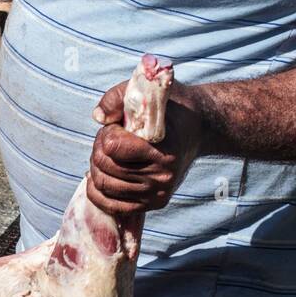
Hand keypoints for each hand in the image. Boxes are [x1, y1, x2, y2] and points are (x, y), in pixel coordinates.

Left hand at [86, 81, 203, 216]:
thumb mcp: (146, 91)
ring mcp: (159, 193)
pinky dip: (97, 191)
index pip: (112, 147)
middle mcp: (163, 176)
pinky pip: (112, 206)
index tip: (116, 125)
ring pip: (104, 185)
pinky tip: (99, 176)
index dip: (106, 133)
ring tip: (107, 153)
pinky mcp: (154, 204)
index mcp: (163, 150)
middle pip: (105, 166)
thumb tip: (98, 118)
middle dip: (98, 148)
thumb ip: (116, 98)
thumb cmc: (169, 108)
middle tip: (107, 138)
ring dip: (96, 166)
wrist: (199, 128)